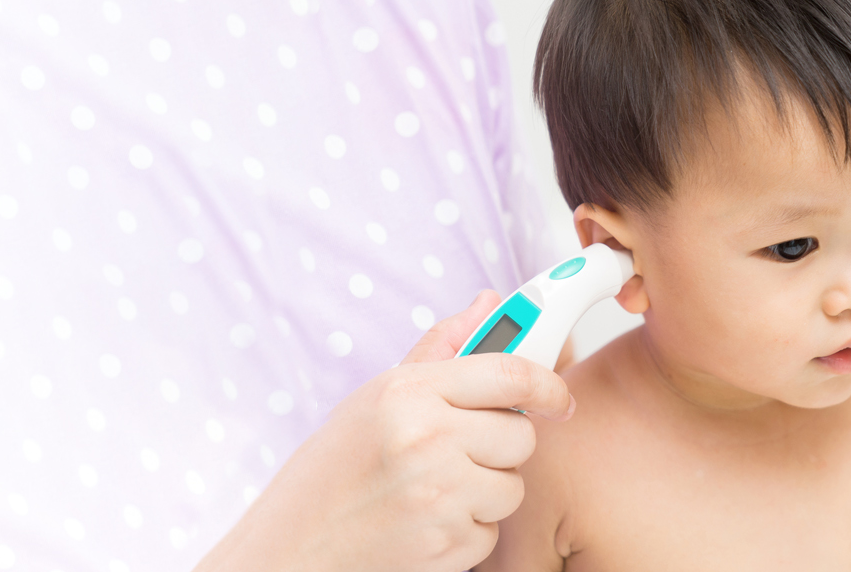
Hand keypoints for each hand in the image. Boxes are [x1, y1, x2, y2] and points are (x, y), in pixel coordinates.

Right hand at [196, 291, 574, 571]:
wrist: (292, 548)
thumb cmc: (332, 472)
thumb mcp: (374, 400)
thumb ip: (438, 352)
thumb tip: (489, 303)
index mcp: (406, 392)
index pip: (508, 373)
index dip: (546, 384)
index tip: (558, 398)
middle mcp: (426, 438)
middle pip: (520, 436)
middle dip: (500, 448)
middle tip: (457, 455)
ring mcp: (439, 495)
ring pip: (513, 487)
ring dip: (485, 493)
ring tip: (432, 493)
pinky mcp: (448, 545)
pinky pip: (492, 531)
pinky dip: (467, 531)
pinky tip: (425, 525)